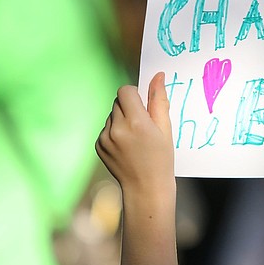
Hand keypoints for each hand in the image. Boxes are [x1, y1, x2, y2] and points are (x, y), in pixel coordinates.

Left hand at [95, 72, 173, 195]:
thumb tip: (158, 75)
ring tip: (135, 139)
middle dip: (129, 107)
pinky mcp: (98, 145)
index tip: (143, 105)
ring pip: (111, 115)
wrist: (146, 188)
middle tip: (142, 124)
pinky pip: (106, 128)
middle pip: (118, 101)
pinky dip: (115, 132)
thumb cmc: (161, 158)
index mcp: (136, 122)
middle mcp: (117, 128)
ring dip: (122, 120)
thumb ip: (159, 100)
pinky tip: (126, 147)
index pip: (125, 90)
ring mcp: (105, 138)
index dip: (135, 94)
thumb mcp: (165, 129)